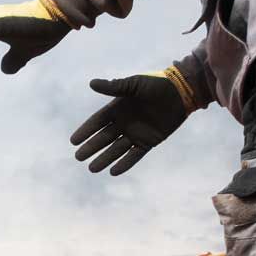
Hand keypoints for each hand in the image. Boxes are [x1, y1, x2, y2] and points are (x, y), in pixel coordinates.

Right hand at [68, 69, 198, 175]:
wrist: (181, 92)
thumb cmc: (157, 84)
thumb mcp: (134, 84)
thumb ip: (114, 87)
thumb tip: (92, 83)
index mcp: (118, 109)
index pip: (97, 122)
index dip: (86, 131)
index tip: (73, 141)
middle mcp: (124, 123)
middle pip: (103, 138)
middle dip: (91, 148)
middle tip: (78, 157)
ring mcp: (136, 134)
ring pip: (116, 149)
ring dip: (104, 159)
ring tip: (92, 169)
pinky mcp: (148, 142)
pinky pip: (134, 155)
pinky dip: (124, 164)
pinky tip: (113, 171)